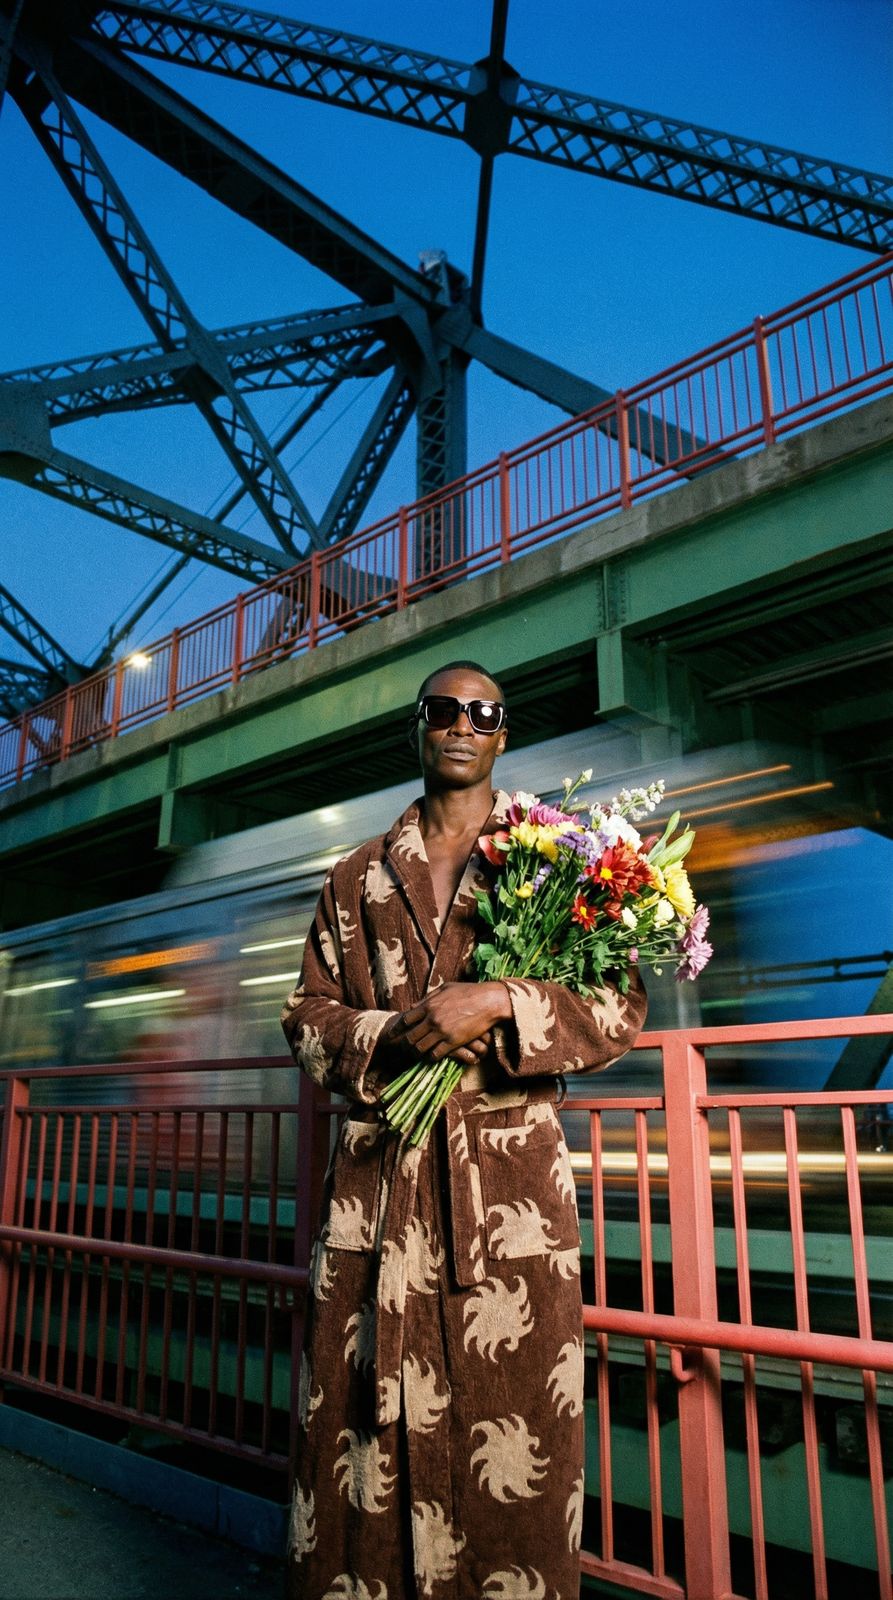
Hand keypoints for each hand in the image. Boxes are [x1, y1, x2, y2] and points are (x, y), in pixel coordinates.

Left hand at [395, 982, 511, 1062]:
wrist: (489, 1001)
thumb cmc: (469, 991)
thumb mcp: (445, 988)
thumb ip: (428, 998)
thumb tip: (414, 1006)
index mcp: (429, 1005)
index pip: (405, 1020)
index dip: (397, 1029)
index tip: (392, 1034)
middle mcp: (432, 1019)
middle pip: (410, 1037)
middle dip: (404, 1044)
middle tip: (403, 1048)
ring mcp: (442, 1031)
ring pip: (420, 1048)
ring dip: (416, 1053)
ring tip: (415, 1055)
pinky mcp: (453, 1042)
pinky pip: (435, 1054)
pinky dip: (430, 1057)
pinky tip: (431, 1057)